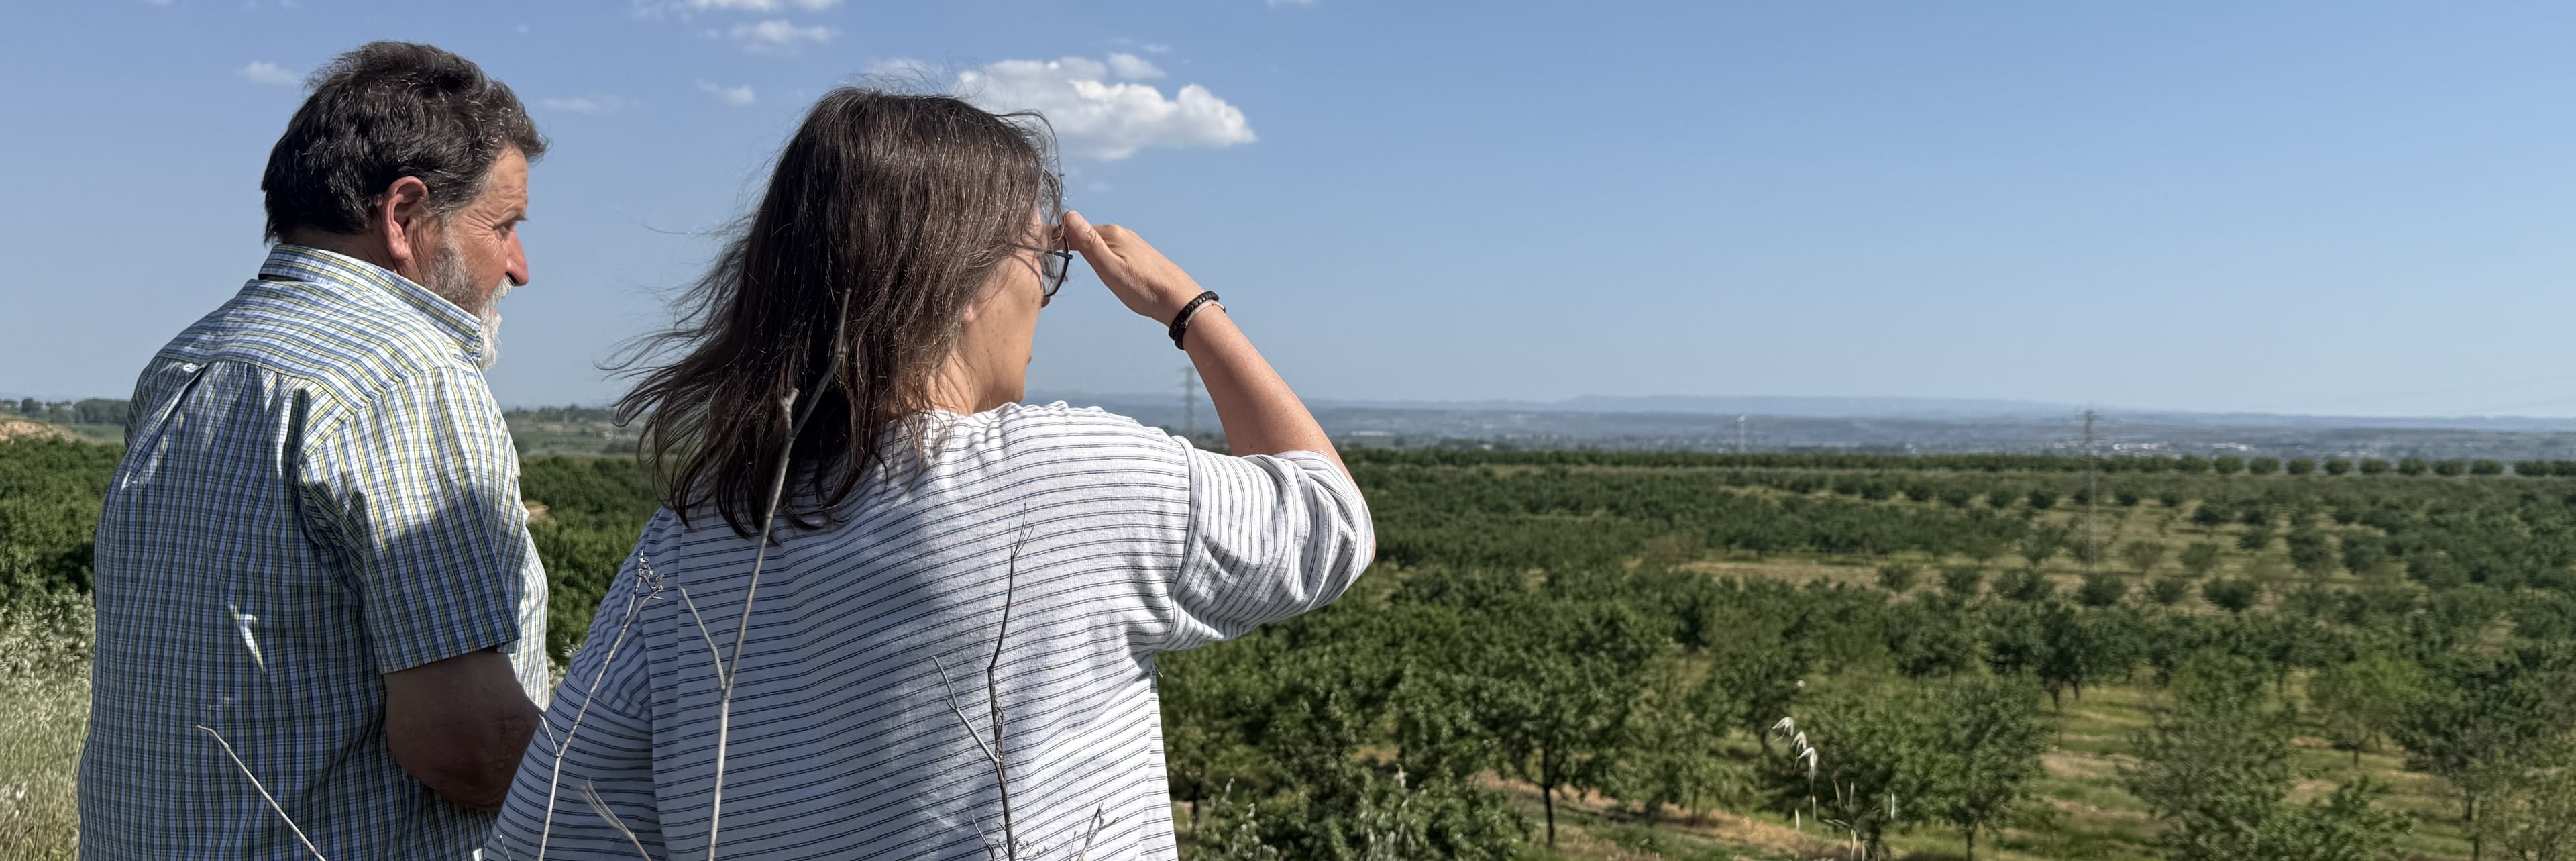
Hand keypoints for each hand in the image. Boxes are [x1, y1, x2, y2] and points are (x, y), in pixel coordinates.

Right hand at [1061, 211, 1206, 323]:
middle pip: (1088, 235)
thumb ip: (1089, 243)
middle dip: (1072, 244)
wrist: (1179, 300)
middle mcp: (1122, 234)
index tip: (1047, 251)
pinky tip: (1104, 269)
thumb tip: (1069, 215)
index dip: (1059, 239)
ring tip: (1078, 264)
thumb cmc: (1144, 289)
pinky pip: (1113, 251)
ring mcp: (1132, 244)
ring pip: (1101, 243)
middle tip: (1058, 260)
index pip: (1075, 229)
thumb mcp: (1109, 268)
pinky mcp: (1140, 255)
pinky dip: (1103, 257)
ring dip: (1087, 250)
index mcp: (1112, 234)